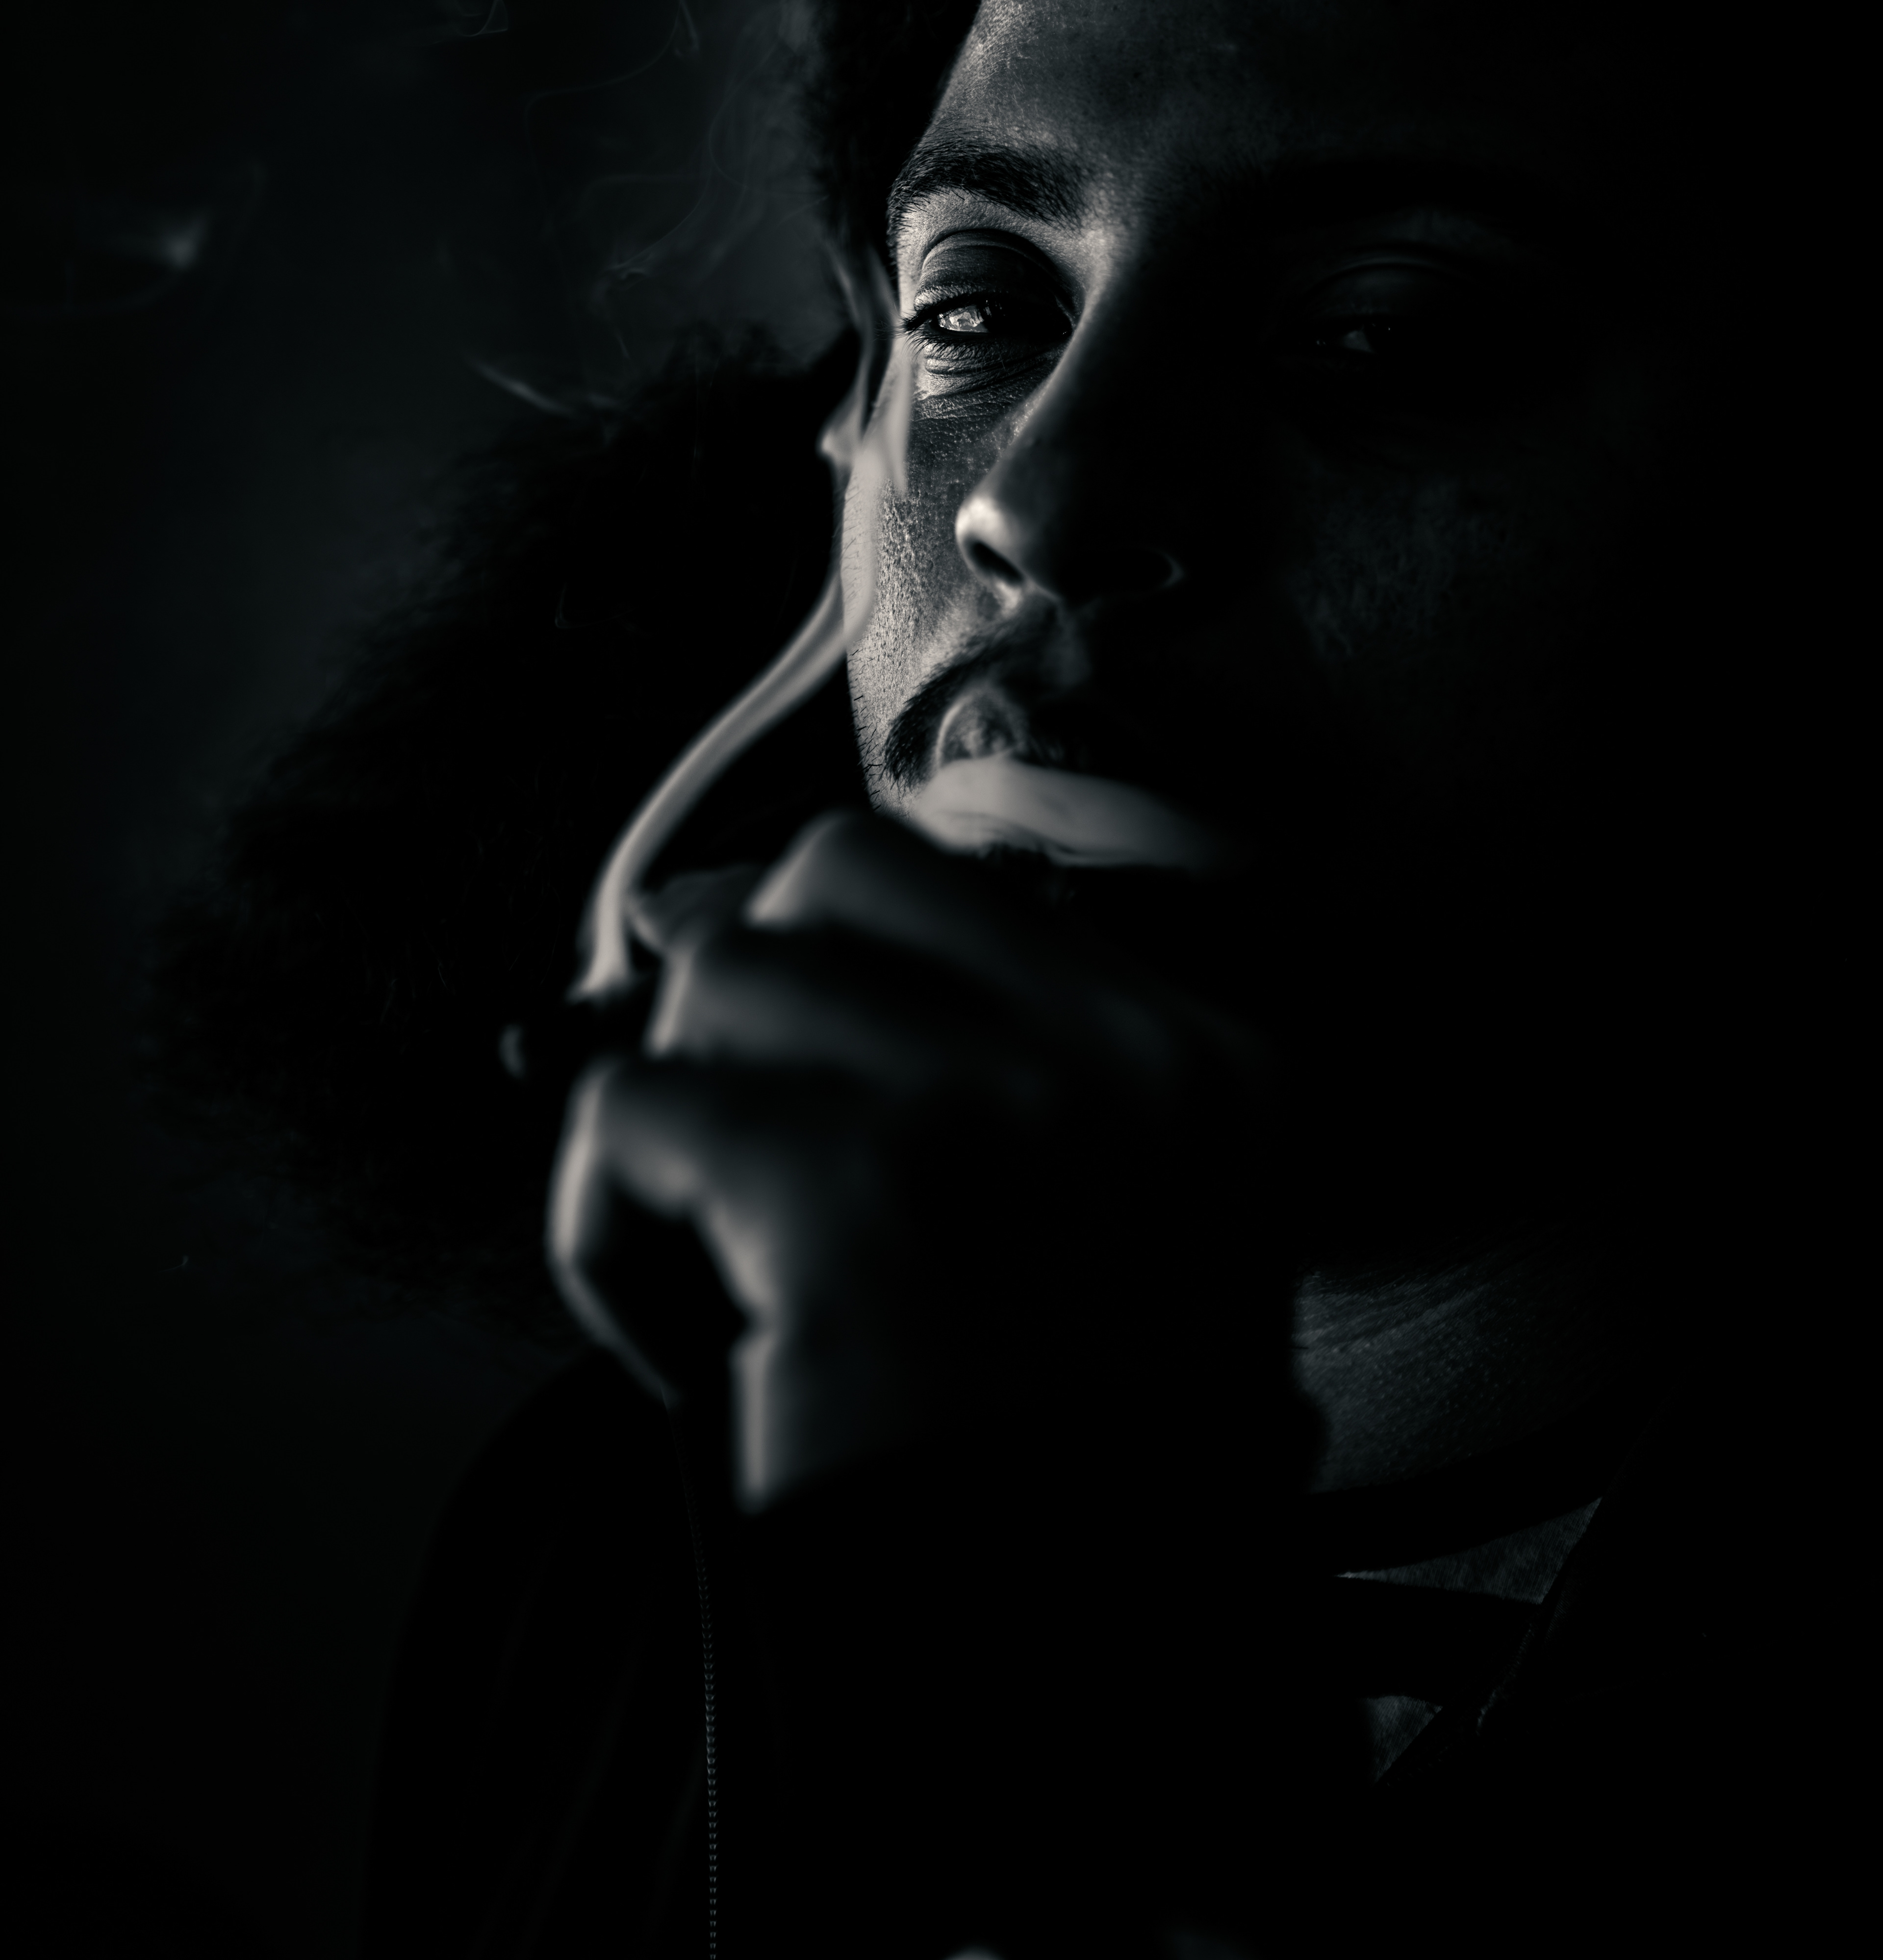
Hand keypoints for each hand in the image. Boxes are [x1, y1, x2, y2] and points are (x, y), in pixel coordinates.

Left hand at [548, 811, 1275, 1507]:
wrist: (1095, 1722)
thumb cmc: (1059, 1498)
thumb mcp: (1080, 1241)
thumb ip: (956, 1070)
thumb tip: (707, 925)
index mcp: (1203, 1068)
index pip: (951, 880)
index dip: (824, 972)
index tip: (788, 1097)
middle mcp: (1127, 1063)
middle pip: (829, 875)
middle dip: (741, 1001)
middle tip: (738, 1162)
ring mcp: (1005, 1113)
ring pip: (713, 977)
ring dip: (674, 1132)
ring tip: (725, 1289)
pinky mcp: (863, 1194)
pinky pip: (630, 1109)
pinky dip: (607, 1231)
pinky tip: (684, 1348)